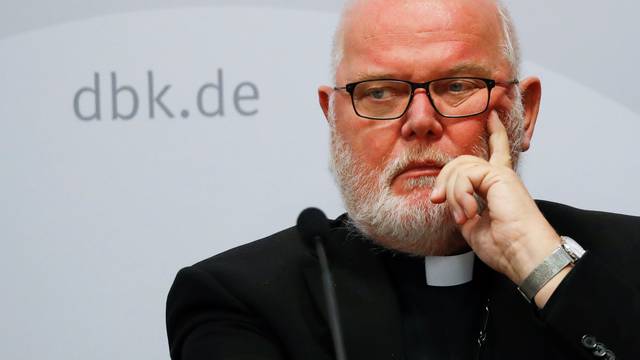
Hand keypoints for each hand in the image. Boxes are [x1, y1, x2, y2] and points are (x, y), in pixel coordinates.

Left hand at [430, 111, 560, 286]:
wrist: (523, 254)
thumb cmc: (505, 247)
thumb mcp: (473, 226)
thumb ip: (463, 208)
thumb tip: (451, 203)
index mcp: (498, 187)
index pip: (497, 153)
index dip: (495, 133)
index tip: (493, 116)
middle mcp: (501, 177)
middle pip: (463, 161)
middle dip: (445, 179)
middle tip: (438, 200)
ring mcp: (501, 175)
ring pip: (460, 168)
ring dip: (453, 194)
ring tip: (462, 215)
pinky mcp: (499, 175)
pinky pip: (465, 176)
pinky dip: (461, 195)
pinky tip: (470, 212)